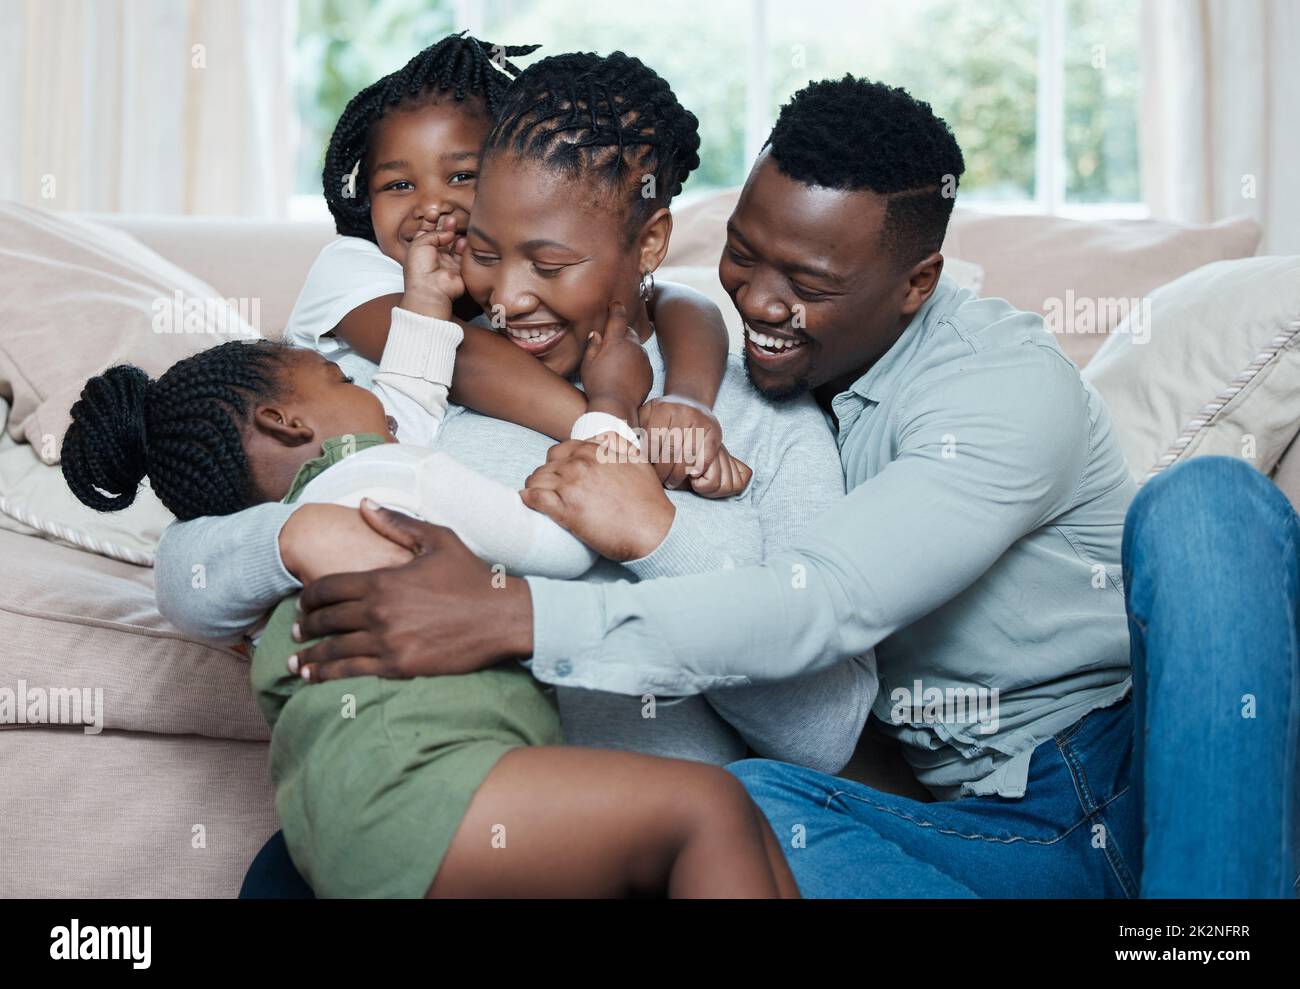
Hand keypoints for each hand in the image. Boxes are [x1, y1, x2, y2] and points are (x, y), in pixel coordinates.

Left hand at [292, 501, 532, 682]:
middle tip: (296, 632)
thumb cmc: (472, 577)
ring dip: (310, 655)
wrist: (502, 617)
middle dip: (305, 626)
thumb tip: (364, 503)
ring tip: (296, 661)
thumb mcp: (437, 540)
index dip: (307, 597)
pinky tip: (315, 678)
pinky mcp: (399, 666)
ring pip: (333, 649)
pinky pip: (352, 671)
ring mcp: (387, 641)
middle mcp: (378, 612)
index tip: (301, 604)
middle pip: (325, 620)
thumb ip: (397, 524)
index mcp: (382, 580)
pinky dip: (328, 675)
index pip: (327, 589)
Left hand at [399, 215, 465, 318]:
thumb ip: (434, 233)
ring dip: (454, 233)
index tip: (434, 212)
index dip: (430, 222)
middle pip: (441, 237)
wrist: (431, 289)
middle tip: (448, 217)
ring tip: (454, 224)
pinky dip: (463, 246)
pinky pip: (463, 255)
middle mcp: (433, 257)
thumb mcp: (420, 242)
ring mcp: (446, 263)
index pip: (425, 233)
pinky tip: (461, 240)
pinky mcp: (458, 270)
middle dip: (444, 225)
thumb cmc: (419, 269)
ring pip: (453, 244)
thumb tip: (449, 233)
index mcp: (419, 251)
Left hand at [521, 435, 674, 560]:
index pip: (562, 450)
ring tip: (540, 500)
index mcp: (595, 451)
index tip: (561, 477)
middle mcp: (580, 464)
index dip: (559, 464)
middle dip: (546, 476)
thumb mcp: (638, 460)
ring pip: (536, 480)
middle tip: (552, 491)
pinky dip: (528, 500)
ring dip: (535, 489)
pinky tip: (530, 504)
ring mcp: (571, 486)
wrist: (654, 531)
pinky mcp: (565, 510)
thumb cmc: (648, 500)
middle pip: (546, 464)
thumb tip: (602, 436)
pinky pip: (533, 498)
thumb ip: (618, 443)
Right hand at [579, 301, 651, 421]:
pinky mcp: (649, 371)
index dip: (616, 308)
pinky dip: (635, 364)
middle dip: (622, 333)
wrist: (617, 406)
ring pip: (637, 347)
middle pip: (629, 332)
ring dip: (629, 350)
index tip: (615, 304)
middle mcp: (633, 347)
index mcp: (615, 342)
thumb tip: (596, 334)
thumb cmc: (598, 385)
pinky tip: (626, 376)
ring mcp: (643, 359)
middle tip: (611, 343)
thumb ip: (593, 346)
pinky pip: (642, 362)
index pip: (618, 317)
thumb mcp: (588, 364)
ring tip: (617, 366)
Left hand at [638, 397, 751, 496]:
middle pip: (670, 450)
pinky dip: (699, 468)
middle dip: (662, 471)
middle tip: (658, 481)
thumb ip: (634, 430)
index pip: (653, 441)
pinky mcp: (714, 430)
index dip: (648, 461)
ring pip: (687, 455)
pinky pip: (705, 455)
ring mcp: (700, 420)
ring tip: (671, 483)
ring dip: (678, 474)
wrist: (690, 403)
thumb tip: (623, 450)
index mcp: (662, 408)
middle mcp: (682, 411)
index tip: (645, 472)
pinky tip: (692, 476)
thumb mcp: (646, 416)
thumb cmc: (662, 417)